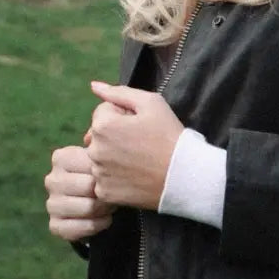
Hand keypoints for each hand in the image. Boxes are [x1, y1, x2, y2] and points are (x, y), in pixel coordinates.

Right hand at [45, 144, 113, 242]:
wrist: (97, 202)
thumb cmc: (105, 173)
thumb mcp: (105, 155)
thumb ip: (106, 143)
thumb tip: (99, 138)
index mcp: (61, 157)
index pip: (92, 164)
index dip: (111, 171)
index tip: (119, 173)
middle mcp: (52, 179)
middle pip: (90, 187)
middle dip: (108, 192)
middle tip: (117, 192)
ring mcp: (51, 204)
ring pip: (87, 208)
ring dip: (105, 209)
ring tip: (112, 205)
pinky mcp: (54, 225)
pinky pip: (81, 228)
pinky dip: (98, 225)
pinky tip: (105, 220)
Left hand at [86, 81, 183, 209]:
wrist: (184, 175)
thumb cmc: (169, 135)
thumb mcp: (151, 103)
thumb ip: (119, 92)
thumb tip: (94, 86)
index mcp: (102, 125)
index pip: (103, 111)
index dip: (123, 115)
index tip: (141, 125)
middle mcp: (94, 150)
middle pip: (98, 135)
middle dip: (114, 135)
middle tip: (140, 144)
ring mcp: (98, 173)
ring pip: (100, 157)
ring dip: (113, 155)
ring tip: (138, 160)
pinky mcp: (104, 192)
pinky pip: (103, 179)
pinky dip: (114, 177)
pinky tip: (134, 175)